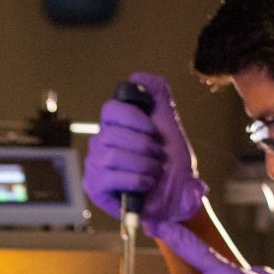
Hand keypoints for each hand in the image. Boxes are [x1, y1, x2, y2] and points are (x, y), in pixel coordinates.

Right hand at [85, 71, 203, 226]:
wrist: (179, 197)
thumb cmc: (172, 165)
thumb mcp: (169, 123)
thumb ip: (158, 94)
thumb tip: (136, 77)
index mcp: (116, 126)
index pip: (111, 109)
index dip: (134, 118)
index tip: (153, 131)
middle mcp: (101, 143)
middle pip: (112, 134)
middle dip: (143, 146)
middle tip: (157, 157)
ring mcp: (95, 165)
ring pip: (112, 156)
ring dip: (143, 165)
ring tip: (153, 172)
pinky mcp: (95, 186)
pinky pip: (110, 177)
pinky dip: (135, 180)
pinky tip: (146, 184)